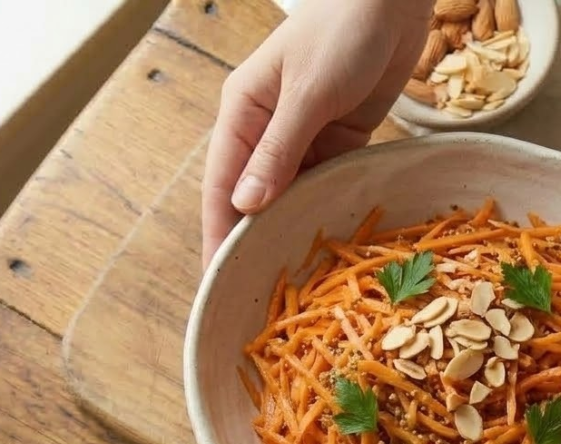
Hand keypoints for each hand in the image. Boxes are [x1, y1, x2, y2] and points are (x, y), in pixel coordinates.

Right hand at [201, 0, 431, 266]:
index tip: (218, 280)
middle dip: (255, 242)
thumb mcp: (307, 91)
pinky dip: (327, 208)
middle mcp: (267, 129)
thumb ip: (279, 150)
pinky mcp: (341, 137)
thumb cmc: (342, 30)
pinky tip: (331, 243)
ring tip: (295, 282)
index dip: (219, 235)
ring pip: (292, 195)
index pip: (223, 186)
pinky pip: (327, 182)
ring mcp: (304, 135)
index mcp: (242, 113)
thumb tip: (247, 206)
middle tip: (257, 296)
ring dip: (293, 230)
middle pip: (255, 198)